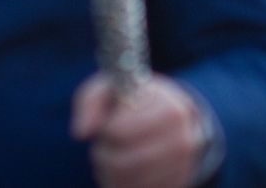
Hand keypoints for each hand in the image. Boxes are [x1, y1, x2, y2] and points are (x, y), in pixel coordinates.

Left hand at [71, 74, 205, 187]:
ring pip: (128, 182)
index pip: (120, 132)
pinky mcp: (178, 183)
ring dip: (111, 172)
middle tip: (107, 144)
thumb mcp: (111, 88)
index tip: (110, 123)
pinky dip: (124, 184)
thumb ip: (90, 102)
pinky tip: (125, 170)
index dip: (106, 130)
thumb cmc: (134, 100)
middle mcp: (183, 140)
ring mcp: (183, 166)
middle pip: (122, 163)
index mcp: (170, 110)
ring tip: (116, 155)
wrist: (171, 115)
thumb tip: (81, 133)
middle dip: (105, 155)